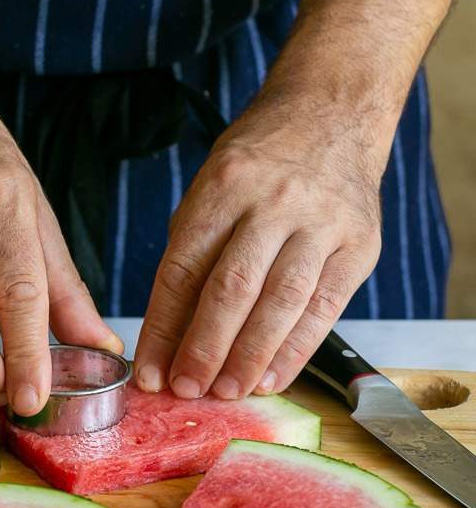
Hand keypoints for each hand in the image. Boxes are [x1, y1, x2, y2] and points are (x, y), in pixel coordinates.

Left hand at [134, 93, 384, 398]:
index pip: (183, 269)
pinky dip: (294, 350)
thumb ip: (194, 254)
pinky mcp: (358, 245)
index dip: (163, 328)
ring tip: (226, 392)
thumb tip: (171, 336)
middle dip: (204, 348)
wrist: (332, 115)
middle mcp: (273, 203)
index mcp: (223, 187)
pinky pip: (323, 308)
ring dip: (248, 357)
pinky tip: (270, 379)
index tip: (150, 370)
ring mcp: (321, 223)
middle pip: (231, 288)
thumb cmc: (259, 163)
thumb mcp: (211, 190)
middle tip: (186, 389)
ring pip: (279, 303)